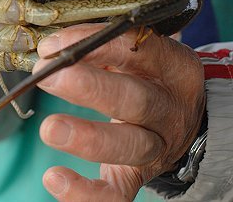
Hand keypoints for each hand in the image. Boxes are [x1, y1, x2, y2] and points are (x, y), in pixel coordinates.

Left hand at [35, 24, 204, 200]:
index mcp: (171, 67)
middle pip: (135, 99)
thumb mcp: (136, 54)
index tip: (52, 46)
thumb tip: (48, 49)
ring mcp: (157, 145)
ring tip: (49, 129)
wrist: (186, 120)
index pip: (135, 50)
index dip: (92, 46)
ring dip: (87, 138)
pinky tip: (54, 179)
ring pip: (129, 146)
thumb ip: (99, 48)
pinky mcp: (137, 177)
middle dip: (88, 88)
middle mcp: (168, 107)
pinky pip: (117, 193)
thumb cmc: (145, 76)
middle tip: (46, 76)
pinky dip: (85, 193)